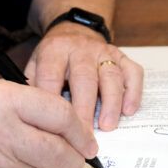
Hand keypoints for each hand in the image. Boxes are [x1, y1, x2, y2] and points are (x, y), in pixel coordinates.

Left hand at [24, 26, 142, 130]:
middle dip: (85, 109)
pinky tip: (129, 110)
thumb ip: (34, 87)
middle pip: (84, 78)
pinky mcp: (122, 56)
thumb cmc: (53, 57)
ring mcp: (104, 52)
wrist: (73, 31)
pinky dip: (133, 92)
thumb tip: (35, 118)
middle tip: (85, 136)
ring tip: (108, 127)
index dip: (54, 104)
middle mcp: (81, 49)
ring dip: (111, 103)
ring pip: (111, 76)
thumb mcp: (35, 65)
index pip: (52, 77)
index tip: (56, 129)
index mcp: (54, 50)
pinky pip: (133, 72)